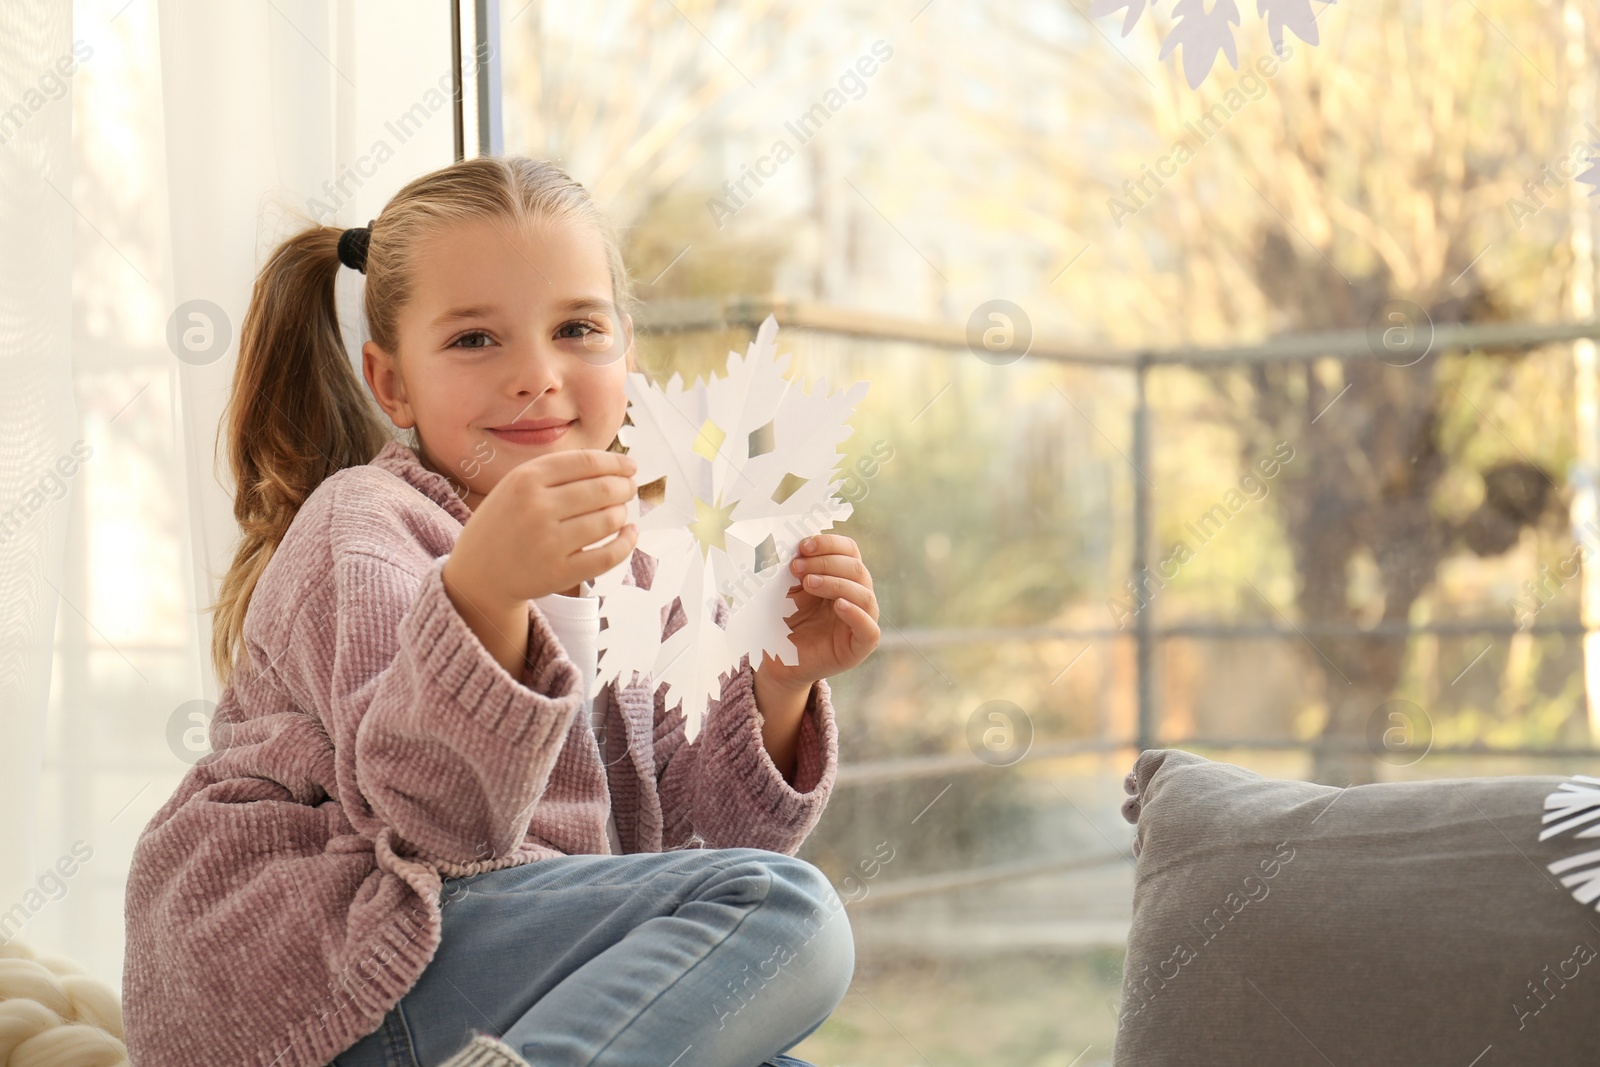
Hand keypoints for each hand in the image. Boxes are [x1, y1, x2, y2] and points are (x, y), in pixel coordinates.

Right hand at [444, 448, 638, 608]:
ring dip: (622, 513)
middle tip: (629, 489)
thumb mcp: (516, 485)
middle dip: (624, 487)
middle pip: (602, 489)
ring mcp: (548, 542)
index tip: (630, 467)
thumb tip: (613, 466)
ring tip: (620, 512)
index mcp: (526, 479)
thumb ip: (557, 472)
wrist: (478, 574)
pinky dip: (626, 542)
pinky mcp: (559, 573)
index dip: (616, 463)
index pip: (586, 462)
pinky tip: (629, 534)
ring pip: (608, 520)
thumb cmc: (505, 523)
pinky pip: (608, 555)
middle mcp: (537, 507)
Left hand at [756, 533, 879, 691]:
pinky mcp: (860, 646)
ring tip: (809, 583)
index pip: (849, 551)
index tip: (802, 546)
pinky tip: (838, 605)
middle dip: (825, 563)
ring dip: (835, 583)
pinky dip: (856, 614)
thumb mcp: (788, 590)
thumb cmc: (785, 622)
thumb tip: (792, 544)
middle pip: (856, 568)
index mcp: (842, 577)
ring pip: (863, 594)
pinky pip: (869, 628)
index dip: (829, 544)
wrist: (779, 661)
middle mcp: (856, 595)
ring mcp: (862, 620)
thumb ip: (795, 569)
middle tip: (797, 566)